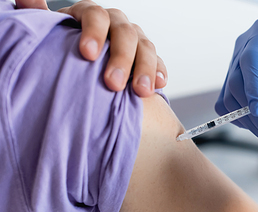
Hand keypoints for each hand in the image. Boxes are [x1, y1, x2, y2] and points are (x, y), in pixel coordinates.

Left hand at [15, 0, 166, 96]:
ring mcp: (136, 40)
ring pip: (146, 47)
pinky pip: (159, 62)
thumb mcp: (53, 34)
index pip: (96, 16)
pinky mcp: (149, 58)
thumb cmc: (67, 51)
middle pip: (125, 33)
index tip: (87, 55)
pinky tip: (159, 85)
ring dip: (145, 69)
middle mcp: (116, 24)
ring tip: (141, 91)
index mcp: (91, 15)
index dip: (93, 33)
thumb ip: (40, 16)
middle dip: (121, 59)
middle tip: (112, 84)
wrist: (86, 67)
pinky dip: (159, 72)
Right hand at [215, 12, 257, 149]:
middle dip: (255, 117)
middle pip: (237, 84)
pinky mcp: (234, 79)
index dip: (252, 85)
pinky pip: (226, 102)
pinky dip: (238, 118)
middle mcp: (244, 47)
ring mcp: (235, 63)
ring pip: (229, 98)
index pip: (250, 60)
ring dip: (248, 123)